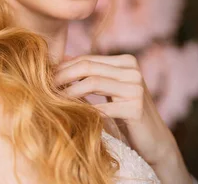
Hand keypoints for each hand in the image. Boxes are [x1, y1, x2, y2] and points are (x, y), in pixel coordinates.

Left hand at [54, 53, 178, 166]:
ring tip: (53, 100)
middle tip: (43, 87)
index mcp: (127, 61)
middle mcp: (133, 71)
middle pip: (88, 68)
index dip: (64, 68)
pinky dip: (84, 110)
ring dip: (69, 92)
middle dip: (63, 76)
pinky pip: (102, 107)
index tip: (45, 77)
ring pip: (92, 83)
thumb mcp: (110, 89)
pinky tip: (71, 115)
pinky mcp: (136, 108)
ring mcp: (136, 88)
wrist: (154, 139)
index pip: (88, 59)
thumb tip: (63, 58)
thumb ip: (92, 73)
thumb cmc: (127, 113)